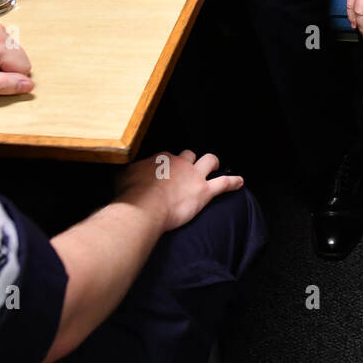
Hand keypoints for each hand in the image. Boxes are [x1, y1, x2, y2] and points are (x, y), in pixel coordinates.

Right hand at [115, 149, 243, 232]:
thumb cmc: (131, 195)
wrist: (144, 207)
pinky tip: (240, 182)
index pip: (168, 157)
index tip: (164, 173)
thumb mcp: (122, 177)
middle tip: (188, 169)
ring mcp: (194, 176)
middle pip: (189, 154)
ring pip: (210, 161)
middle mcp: (180, 163)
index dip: (167, 165)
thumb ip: (128, 173)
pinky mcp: (204, 191)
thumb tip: (124, 173)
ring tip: (216, 166)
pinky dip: (233, 182)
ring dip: (213, 163)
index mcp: (161, 158)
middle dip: (190, 160)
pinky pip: (224, 183)